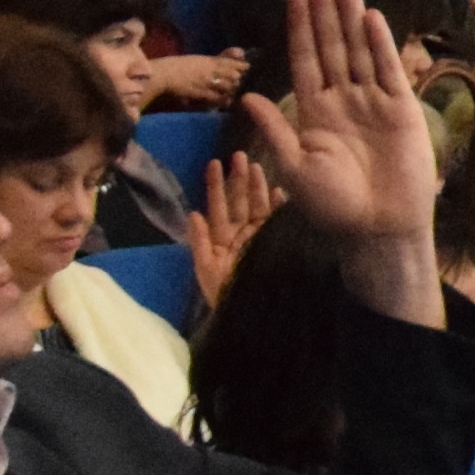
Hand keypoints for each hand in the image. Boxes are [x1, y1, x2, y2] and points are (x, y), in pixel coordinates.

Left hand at [180, 144, 276, 317]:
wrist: (254, 318)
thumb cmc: (226, 297)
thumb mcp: (208, 271)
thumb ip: (200, 243)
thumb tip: (193, 213)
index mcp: (221, 240)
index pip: (217, 207)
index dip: (215, 186)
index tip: (214, 163)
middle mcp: (241, 235)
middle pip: (239, 202)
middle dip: (239, 179)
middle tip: (239, 155)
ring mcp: (261, 239)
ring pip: (259, 207)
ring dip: (258, 187)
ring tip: (257, 166)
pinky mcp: (278, 244)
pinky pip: (279, 221)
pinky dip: (280, 207)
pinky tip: (281, 192)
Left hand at [247, 0, 445, 295]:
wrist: (379, 229)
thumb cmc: (333, 208)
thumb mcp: (294, 169)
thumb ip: (275, 131)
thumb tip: (248, 98)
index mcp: (313, 113)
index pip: (305, 60)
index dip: (299, 28)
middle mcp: (343, 101)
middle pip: (332, 46)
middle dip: (323, 10)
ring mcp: (373, 103)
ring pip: (360, 50)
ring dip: (351, 17)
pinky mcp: (401, 110)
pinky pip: (389, 70)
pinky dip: (380, 43)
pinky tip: (370, 17)